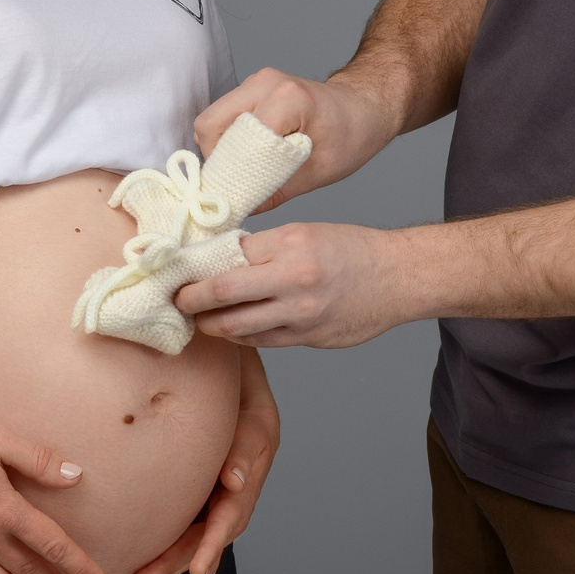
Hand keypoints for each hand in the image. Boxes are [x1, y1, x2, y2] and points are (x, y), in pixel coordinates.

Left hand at [129, 350, 279, 573]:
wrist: (226, 349)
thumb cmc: (229, 360)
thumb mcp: (241, 381)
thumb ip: (241, 432)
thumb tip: (232, 480)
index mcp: (256, 446)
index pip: (236, 502)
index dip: (216, 532)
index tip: (193, 564)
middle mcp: (245, 473)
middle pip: (218, 529)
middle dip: (185, 559)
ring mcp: (229, 484)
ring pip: (206, 536)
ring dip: (179, 566)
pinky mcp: (210, 489)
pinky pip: (201, 533)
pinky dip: (193, 566)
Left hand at [176, 223, 420, 348]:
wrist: (398, 277)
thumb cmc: (352, 249)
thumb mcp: (306, 233)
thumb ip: (264, 247)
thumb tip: (219, 259)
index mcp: (290, 245)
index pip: (228, 255)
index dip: (198, 265)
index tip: (179, 270)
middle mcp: (294, 279)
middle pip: (223, 292)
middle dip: (191, 299)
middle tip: (176, 300)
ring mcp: (301, 313)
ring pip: (238, 326)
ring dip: (211, 325)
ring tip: (198, 320)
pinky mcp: (308, 338)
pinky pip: (262, 341)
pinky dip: (240, 337)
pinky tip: (230, 330)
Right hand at [193, 67, 402, 213]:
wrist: (365, 106)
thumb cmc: (352, 136)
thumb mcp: (318, 173)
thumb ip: (275, 191)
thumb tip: (238, 208)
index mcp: (286, 100)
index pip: (231, 139)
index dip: (228, 171)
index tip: (233, 195)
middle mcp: (265, 83)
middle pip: (210, 124)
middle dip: (218, 160)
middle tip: (236, 185)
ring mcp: (256, 82)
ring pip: (213, 120)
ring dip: (222, 150)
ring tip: (246, 172)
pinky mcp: (252, 88)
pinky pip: (224, 117)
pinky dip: (228, 140)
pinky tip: (251, 158)